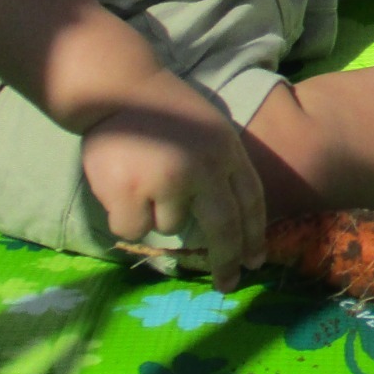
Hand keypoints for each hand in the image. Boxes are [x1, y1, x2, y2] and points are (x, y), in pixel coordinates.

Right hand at [80, 67, 266, 291]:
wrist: (118, 88)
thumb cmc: (165, 112)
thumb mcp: (210, 132)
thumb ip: (220, 172)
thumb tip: (232, 232)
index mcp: (226, 150)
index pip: (250, 200)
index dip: (253, 235)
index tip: (254, 262)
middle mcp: (203, 166)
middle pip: (223, 228)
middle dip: (226, 261)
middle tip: (228, 284)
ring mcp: (166, 180)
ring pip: (171, 226)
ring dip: (158, 213)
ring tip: (144, 176)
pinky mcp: (130, 191)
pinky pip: (135, 228)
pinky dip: (127, 215)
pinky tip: (121, 184)